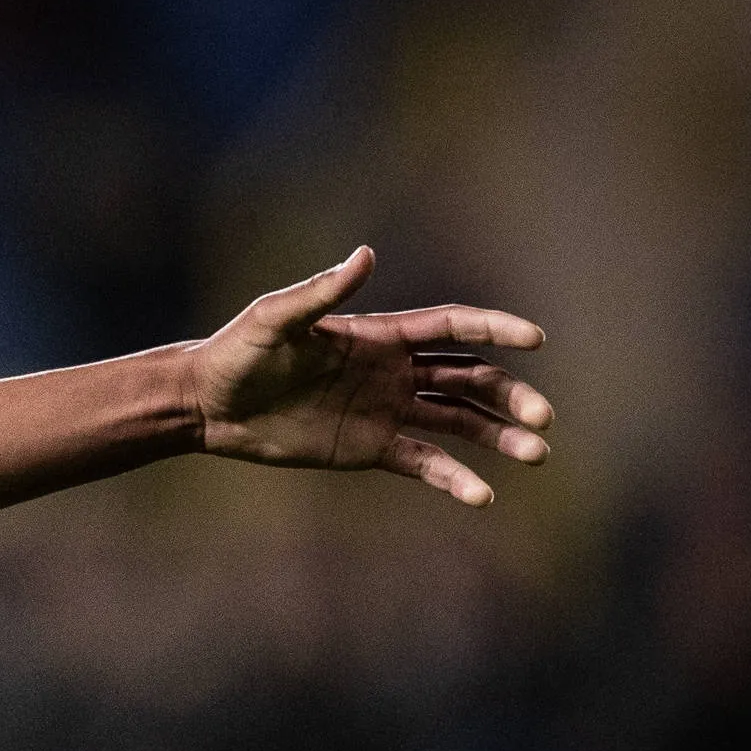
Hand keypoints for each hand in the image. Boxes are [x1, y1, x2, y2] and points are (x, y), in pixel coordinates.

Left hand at [188, 249, 552, 506]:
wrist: (207, 406)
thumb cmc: (237, 354)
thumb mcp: (276, 320)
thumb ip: (321, 292)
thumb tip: (366, 254)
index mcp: (381, 336)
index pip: (453, 328)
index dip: (496, 330)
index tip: (535, 339)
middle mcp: (394, 371)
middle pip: (470, 378)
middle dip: (509, 395)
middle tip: (542, 417)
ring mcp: (385, 411)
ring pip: (458, 421)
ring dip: (498, 435)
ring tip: (536, 454)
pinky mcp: (369, 448)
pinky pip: (423, 462)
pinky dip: (454, 478)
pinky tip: (483, 495)